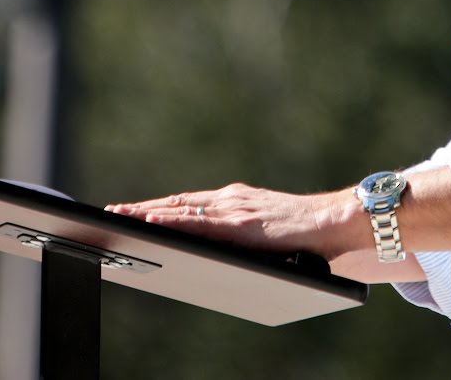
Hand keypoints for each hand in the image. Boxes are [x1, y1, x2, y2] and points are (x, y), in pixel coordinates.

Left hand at [106, 182, 361, 259]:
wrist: (336, 224)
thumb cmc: (308, 235)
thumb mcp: (267, 232)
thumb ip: (245, 235)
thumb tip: (228, 251)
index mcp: (238, 202)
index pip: (191, 204)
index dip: (161, 207)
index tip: (134, 209)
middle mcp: (233, 200)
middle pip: (179, 203)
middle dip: (145, 207)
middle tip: (114, 211)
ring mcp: (236, 209)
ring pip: (182, 209)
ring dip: (149, 211)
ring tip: (121, 214)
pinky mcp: (241, 223)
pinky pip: (199, 221)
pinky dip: (172, 220)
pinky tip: (152, 221)